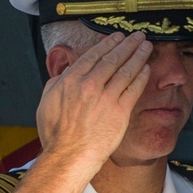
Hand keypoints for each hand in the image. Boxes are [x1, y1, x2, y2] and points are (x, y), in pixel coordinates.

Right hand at [37, 32, 152, 175]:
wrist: (69, 156)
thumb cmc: (56, 135)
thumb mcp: (47, 102)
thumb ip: (56, 84)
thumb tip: (64, 75)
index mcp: (71, 80)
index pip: (94, 55)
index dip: (108, 44)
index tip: (117, 37)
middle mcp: (90, 84)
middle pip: (113, 58)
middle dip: (127, 44)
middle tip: (137, 36)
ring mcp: (106, 97)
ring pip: (126, 70)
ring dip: (138, 56)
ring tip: (146, 46)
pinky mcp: (120, 112)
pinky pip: (133, 89)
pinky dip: (141, 77)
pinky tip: (146, 69)